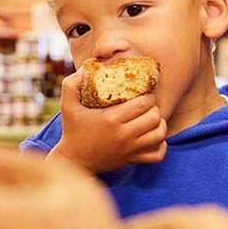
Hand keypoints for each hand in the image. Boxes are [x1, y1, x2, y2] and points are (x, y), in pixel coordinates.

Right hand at [47, 67, 166, 172]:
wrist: (73, 161)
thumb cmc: (72, 130)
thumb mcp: (67, 105)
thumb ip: (72, 84)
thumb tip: (86, 67)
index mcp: (111, 119)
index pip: (143, 103)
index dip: (147, 96)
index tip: (141, 94)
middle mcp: (123, 135)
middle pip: (154, 117)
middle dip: (154, 108)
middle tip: (146, 106)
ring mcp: (129, 149)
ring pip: (159, 134)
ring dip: (159, 125)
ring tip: (151, 119)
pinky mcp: (132, 160)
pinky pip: (157, 155)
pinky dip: (160, 145)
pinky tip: (152, 138)